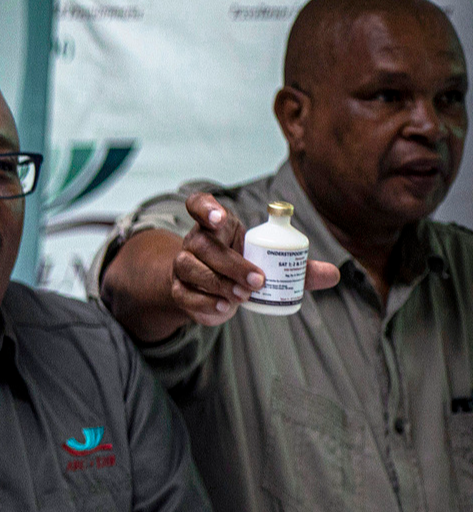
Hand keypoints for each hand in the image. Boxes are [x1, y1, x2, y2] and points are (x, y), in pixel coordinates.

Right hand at [168, 194, 339, 326]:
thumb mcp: (269, 262)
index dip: (206, 208)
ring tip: (243, 296)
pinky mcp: (178, 289)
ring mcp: (183, 265)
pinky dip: (204, 302)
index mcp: (216, 225)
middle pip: (203, 245)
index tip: (221, 219)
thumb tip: (334, 274)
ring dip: (218, 283)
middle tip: (257, 281)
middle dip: (231, 264)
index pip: (198, 204)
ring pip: (191, 268)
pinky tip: (223, 307)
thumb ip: (298, 267)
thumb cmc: (241, 267)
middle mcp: (195, 241)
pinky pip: (185, 293)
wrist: (210, 291)